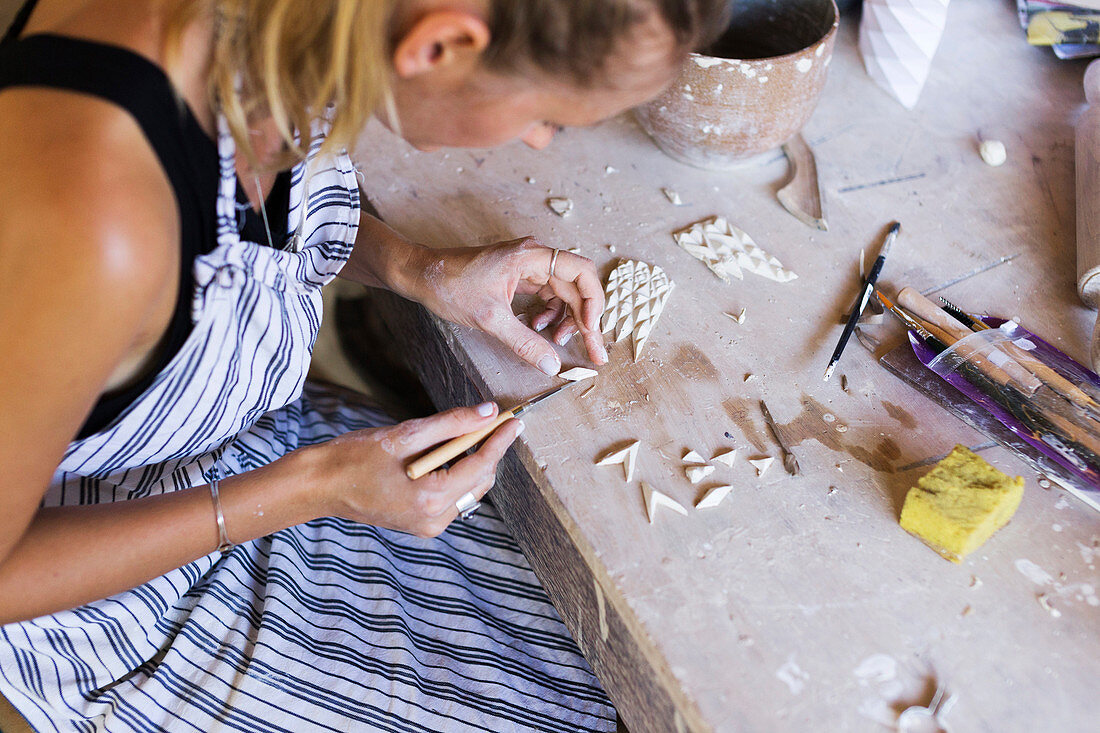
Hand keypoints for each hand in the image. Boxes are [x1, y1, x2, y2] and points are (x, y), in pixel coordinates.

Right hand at [314, 403, 521, 536]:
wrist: (320, 486)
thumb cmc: (355, 456)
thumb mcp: (405, 433)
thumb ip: (451, 423)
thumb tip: (488, 412)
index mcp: (430, 496)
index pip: (480, 465)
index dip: (500, 440)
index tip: (515, 420)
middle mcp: (434, 518)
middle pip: (479, 480)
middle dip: (488, 450)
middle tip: (492, 421)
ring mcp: (428, 526)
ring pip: (468, 490)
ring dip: (472, 462)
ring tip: (464, 435)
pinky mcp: (422, 525)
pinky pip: (452, 498)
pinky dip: (456, 475)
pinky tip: (445, 455)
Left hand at [411, 237, 607, 374]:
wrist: (422, 275)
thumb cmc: (450, 286)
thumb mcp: (490, 319)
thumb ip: (524, 342)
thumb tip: (552, 364)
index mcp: (531, 256)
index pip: (581, 271)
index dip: (594, 301)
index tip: (592, 330)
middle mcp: (534, 256)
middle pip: (576, 285)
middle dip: (585, 319)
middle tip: (593, 350)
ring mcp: (528, 266)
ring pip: (563, 292)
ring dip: (566, 318)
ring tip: (557, 340)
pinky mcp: (519, 277)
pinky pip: (547, 295)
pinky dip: (549, 314)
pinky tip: (539, 328)